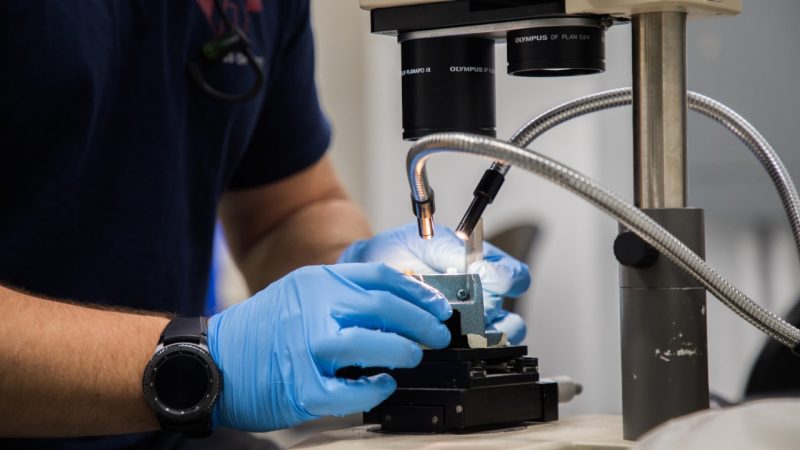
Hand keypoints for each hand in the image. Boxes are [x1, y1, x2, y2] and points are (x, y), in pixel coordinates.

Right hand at [207, 263, 451, 430]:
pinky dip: (376, 388)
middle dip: (421, 323)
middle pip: (384, 308)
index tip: (437, 307)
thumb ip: (342, 295)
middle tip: (437, 335)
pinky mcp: (302, 386)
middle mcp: (314, 308)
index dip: (418, 293)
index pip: (380, 278)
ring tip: (413, 356)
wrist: (211, 362)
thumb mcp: (300, 293)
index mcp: (317, 282)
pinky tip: (384, 384)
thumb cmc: (260, 331)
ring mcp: (307, 347)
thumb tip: (398, 306)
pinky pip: (352, 389)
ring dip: (403, 351)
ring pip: (372, 343)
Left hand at [338, 223, 530, 343]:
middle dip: (493, 317)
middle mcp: (483, 299)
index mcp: (486, 269)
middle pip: (510, 320)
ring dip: (481, 340)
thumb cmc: (403, 250)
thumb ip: (452, 250)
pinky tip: (440, 342)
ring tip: (461, 333)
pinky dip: (456, 351)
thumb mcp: (427, 240)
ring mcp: (467, 324)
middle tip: (472, 311)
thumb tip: (476, 266)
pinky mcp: (448, 343)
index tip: (482, 273)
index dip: (505, 278)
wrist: (372, 268)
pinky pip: (463, 354)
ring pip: (494, 343)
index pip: (515, 277)